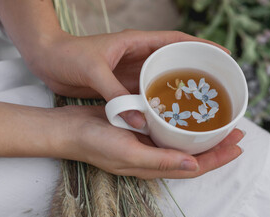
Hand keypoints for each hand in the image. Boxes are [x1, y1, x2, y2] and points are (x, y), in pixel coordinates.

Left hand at [26, 30, 229, 128]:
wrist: (48, 60)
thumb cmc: (67, 56)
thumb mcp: (93, 72)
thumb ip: (115, 96)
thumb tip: (138, 122)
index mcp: (137, 43)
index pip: (176, 40)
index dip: (200, 46)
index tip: (221, 54)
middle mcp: (139, 56)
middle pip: (174, 61)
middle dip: (195, 70)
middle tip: (215, 85)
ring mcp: (132, 71)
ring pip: (163, 79)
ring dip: (179, 89)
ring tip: (199, 103)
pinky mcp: (124, 85)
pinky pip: (147, 93)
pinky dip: (159, 102)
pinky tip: (169, 114)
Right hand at [58, 105, 243, 178]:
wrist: (71, 129)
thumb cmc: (95, 142)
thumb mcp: (128, 154)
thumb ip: (160, 162)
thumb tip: (194, 167)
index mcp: (155, 166)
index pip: (195, 167)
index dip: (219, 158)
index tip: (239, 146)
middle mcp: (156, 156)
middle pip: (195, 154)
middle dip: (218, 145)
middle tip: (237, 130)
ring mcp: (150, 143)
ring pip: (184, 141)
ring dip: (204, 133)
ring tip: (221, 121)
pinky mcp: (143, 129)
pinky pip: (170, 128)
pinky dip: (185, 123)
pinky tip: (190, 112)